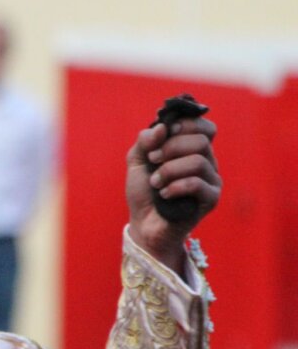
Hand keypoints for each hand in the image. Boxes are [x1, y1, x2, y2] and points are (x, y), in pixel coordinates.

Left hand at [126, 116, 219, 272]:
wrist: (144, 223)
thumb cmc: (144, 191)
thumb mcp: (137, 161)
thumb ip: (145, 141)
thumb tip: (161, 127)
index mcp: (192, 149)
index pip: (205, 127)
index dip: (186, 125)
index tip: (165, 133)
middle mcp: (207, 162)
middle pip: (201, 140)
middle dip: (171, 148)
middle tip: (153, 160)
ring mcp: (211, 180)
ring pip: (199, 161)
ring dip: (169, 170)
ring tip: (155, 182)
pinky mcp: (211, 199)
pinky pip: (198, 184)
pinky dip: (175, 187)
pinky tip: (164, 194)